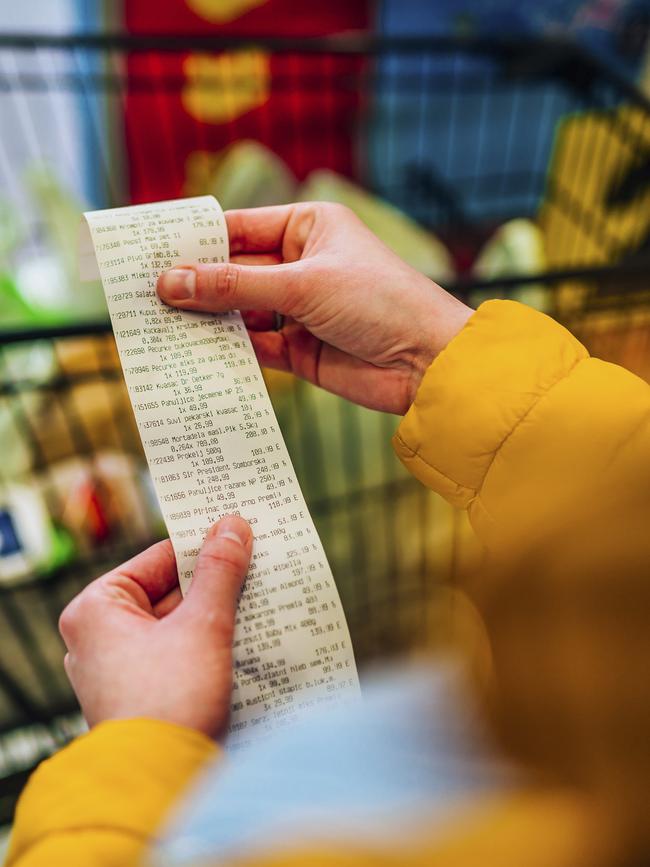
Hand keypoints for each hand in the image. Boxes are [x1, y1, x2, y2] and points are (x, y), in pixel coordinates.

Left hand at [59, 515, 251, 738]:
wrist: (162, 785)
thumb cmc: (169, 700)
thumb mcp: (202, 624)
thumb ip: (219, 572)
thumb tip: (232, 526)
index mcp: (96, 609)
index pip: (159, 559)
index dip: (203, 546)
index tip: (239, 534)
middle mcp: (99, 637)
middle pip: (169, 592)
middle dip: (215, 584)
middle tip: (257, 566)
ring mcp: (119, 669)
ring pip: (177, 624)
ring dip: (217, 615)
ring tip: (260, 600)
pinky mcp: (142, 695)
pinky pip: (179, 653)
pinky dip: (208, 645)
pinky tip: (247, 637)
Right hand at [157, 203, 471, 413]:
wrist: (428, 363)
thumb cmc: (380, 302)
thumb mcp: (302, 285)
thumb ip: (234, 286)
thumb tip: (171, 282)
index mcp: (307, 228)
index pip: (238, 229)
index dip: (194, 242)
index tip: (149, 253)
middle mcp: (300, 265)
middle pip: (233, 272)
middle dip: (195, 285)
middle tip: (144, 296)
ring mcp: (299, 309)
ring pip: (239, 311)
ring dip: (208, 320)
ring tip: (161, 326)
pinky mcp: (300, 350)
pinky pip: (254, 346)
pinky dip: (230, 350)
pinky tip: (198, 353)